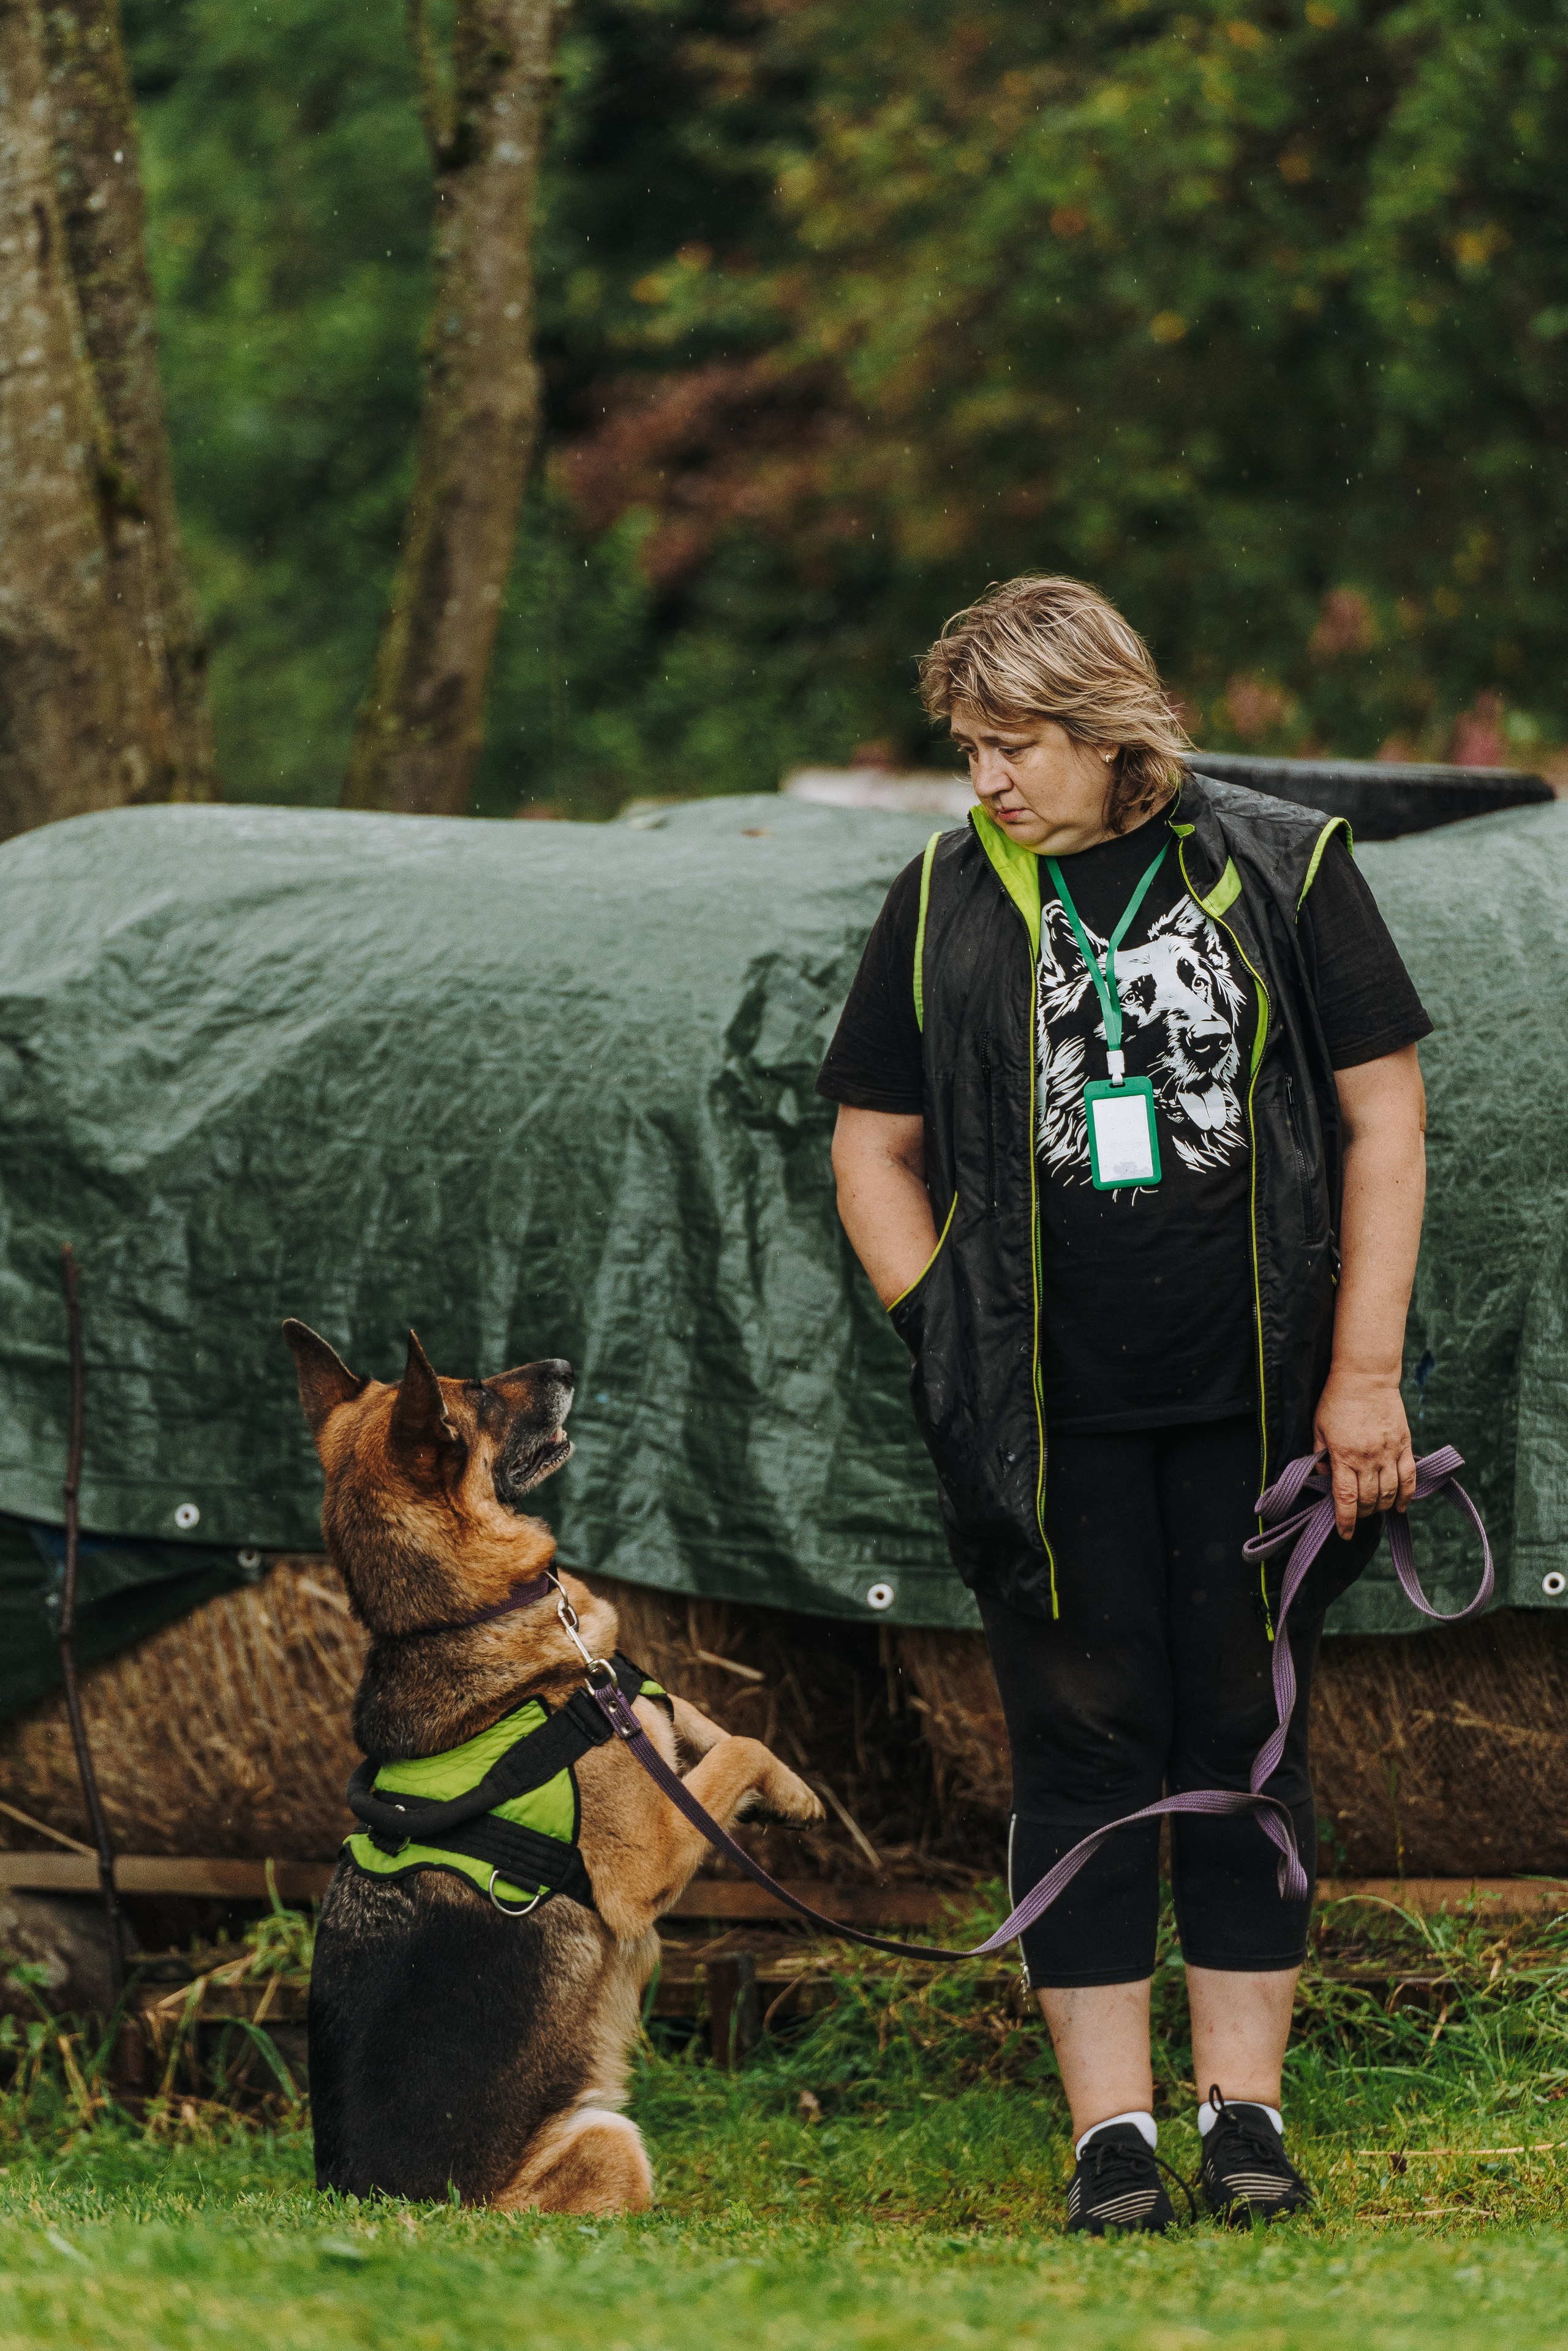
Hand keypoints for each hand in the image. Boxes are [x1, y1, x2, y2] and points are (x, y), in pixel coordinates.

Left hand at [1312, 1368, 1417, 1540]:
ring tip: (1375, 1510)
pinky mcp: (1404, 1445)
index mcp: (1344, 1455)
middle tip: (1357, 1516)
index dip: (1346, 1520)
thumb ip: (1321, 1456)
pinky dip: (1407, 1496)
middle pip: (1369, 1499)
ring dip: (1383, 1507)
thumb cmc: (1336, 1401)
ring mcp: (1389, 1452)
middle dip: (1363, 1514)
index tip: (1345, 1533)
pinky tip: (1401, 1506)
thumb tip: (1324, 1480)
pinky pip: (1409, 1478)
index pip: (1346, 1498)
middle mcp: (1368, 1458)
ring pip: (1390, 1493)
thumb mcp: (1318, 1428)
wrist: (1366, 1377)